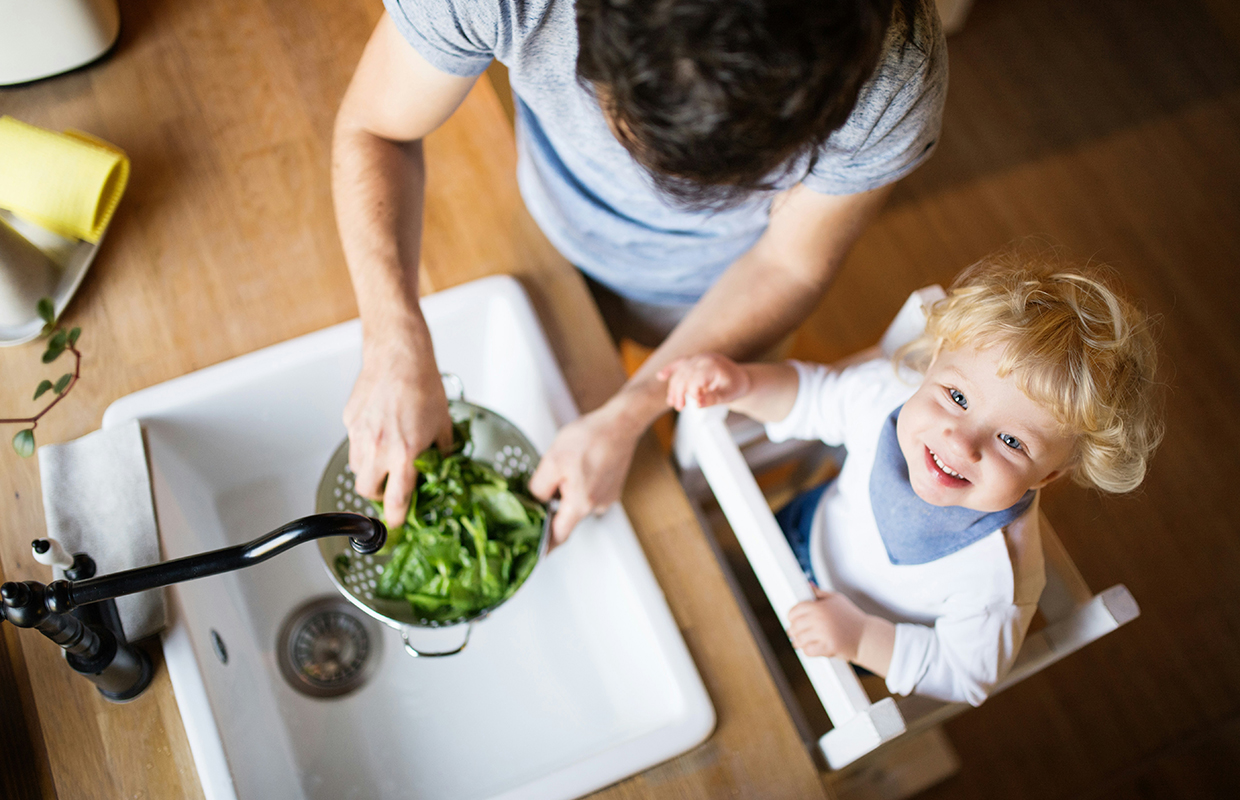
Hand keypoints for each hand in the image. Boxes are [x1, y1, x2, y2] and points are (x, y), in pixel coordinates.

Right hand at [343, 330, 452, 530]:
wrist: (400, 356)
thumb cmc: (423, 385)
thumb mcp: (443, 424)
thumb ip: (442, 451)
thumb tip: (443, 465)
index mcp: (404, 454)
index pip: (396, 500)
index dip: (397, 517)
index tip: (398, 522)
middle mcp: (378, 448)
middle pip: (367, 491)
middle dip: (379, 496)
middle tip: (391, 488)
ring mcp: (360, 434)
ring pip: (357, 469)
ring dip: (370, 471)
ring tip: (385, 458)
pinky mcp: (350, 420)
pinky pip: (354, 443)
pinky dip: (364, 445)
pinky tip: (379, 431)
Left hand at [528, 400, 641, 550]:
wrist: (621, 422)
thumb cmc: (591, 438)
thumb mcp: (552, 460)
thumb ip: (539, 487)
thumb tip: (533, 502)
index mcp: (580, 503)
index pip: (559, 535)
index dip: (545, 545)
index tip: (535, 554)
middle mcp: (597, 505)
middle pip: (567, 517)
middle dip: (554, 506)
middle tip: (544, 489)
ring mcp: (607, 497)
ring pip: (578, 503)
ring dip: (568, 491)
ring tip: (566, 467)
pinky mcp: (612, 487)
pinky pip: (590, 493)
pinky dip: (581, 484)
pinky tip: (580, 464)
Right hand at [657, 353, 750, 410]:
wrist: (739, 378)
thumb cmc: (735, 387)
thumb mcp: (728, 396)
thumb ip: (713, 399)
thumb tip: (697, 404)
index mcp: (713, 365)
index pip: (695, 378)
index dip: (692, 392)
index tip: (694, 404)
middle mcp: (703, 358)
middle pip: (684, 375)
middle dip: (679, 392)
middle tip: (679, 408)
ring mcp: (697, 358)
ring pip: (679, 372)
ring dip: (673, 388)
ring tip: (672, 403)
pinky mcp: (693, 361)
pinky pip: (679, 363)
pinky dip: (669, 369)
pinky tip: (660, 376)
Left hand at [787, 586, 867, 660]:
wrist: (867, 636)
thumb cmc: (851, 617)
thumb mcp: (836, 600)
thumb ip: (819, 593)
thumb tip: (807, 585)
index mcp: (819, 606)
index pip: (794, 611)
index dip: (792, 617)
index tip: (794, 620)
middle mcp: (820, 618)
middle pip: (794, 627)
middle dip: (795, 631)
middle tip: (799, 632)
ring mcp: (824, 633)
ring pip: (799, 640)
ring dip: (801, 642)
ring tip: (806, 640)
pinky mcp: (829, 647)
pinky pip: (808, 651)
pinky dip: (809, 650)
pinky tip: (814, 646)